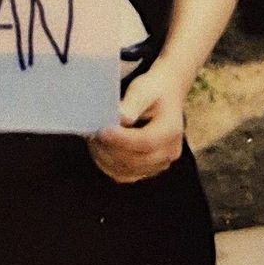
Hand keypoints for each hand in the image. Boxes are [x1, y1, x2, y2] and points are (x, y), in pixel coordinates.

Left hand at [87, 56, 191, 182]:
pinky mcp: (149, 169)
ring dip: (106, 158)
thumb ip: (133, 103)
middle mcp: (170, 152)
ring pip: (127, 171)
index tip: (101, 130)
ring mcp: (160, 164)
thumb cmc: (152, 90)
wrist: (165, 96)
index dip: (121, 139)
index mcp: (172, 130)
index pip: (145, 142)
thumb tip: (121, 118)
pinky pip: (125, 175)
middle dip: (110, 149)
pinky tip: (100, 148)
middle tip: (92, 134)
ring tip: (93, 139)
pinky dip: (109, 165)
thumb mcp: (143, 89)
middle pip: (135, 160)